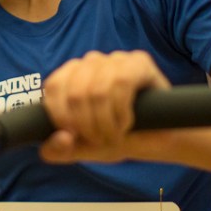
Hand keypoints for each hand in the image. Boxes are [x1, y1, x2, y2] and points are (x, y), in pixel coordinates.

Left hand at [39, 50, 170, 163]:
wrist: (157, 140)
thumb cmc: (117, 138)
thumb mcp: (82, 149)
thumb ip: (58, 150)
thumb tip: (61, 138)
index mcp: (71, 75)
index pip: (53, 87)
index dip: (61, 117)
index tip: (75, 137)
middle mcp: (91, 62)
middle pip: (75, 93)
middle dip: (87, 126)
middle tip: (101, 141)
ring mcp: (115, 59)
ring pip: (97, 91)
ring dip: (106, 123)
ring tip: (115, 135)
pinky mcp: (139, 62)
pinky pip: (121, 84)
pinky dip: (122, 112)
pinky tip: (128, 123)